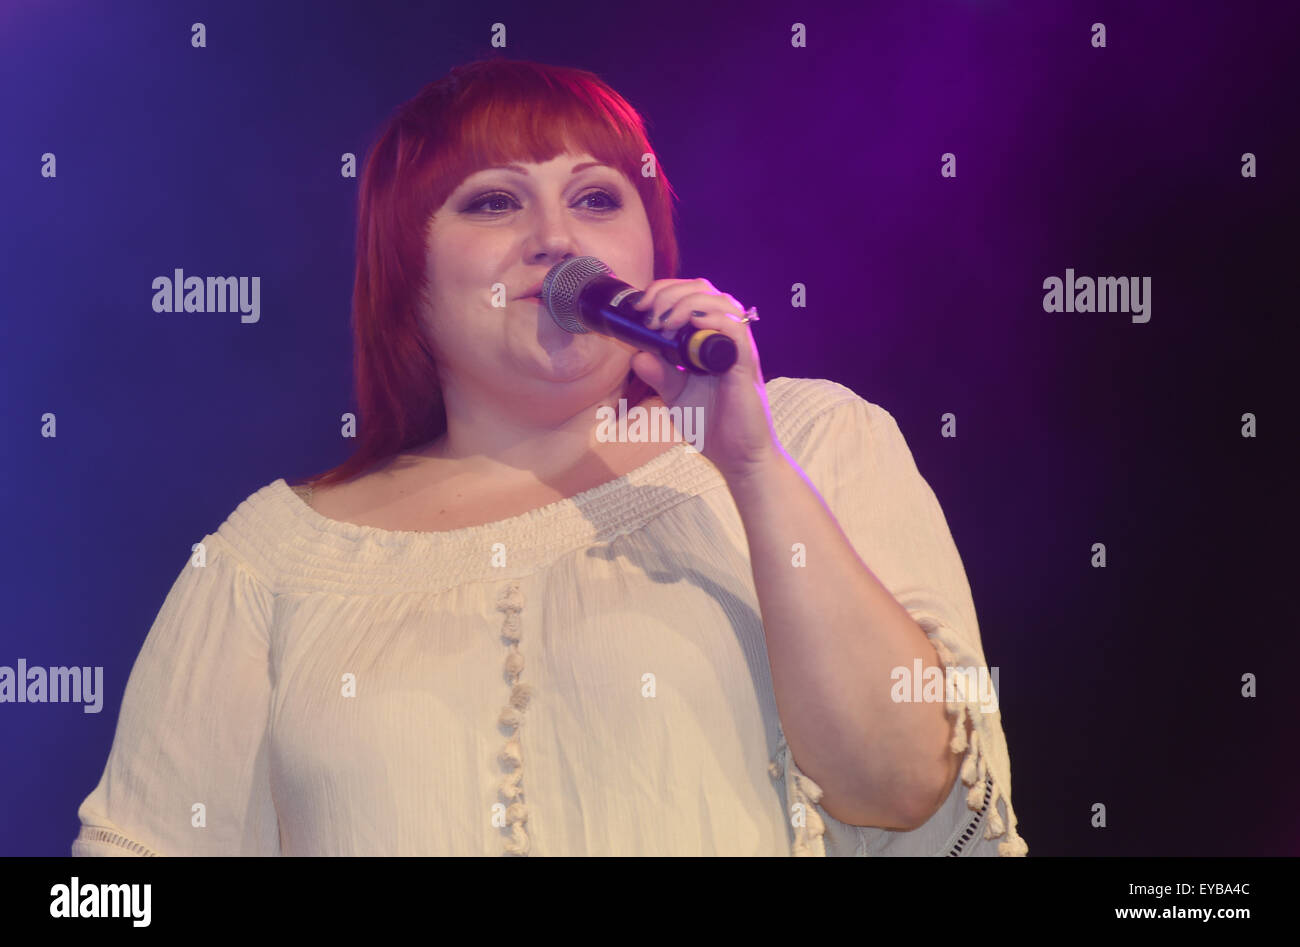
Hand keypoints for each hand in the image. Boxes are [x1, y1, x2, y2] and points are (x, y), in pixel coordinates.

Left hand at [629, 277, 783, 483]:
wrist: (739, 457)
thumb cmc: (713, 424)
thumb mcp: (676, 396)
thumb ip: (658, 374)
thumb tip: (636, 354)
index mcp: (709, 339)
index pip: (691, 295)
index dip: (664, 291)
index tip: (640, 308)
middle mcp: (725, 338)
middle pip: (704, 289)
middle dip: (670, 292)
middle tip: (649, 313)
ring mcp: (738, 348)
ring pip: (721, 301)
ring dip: (687, 303)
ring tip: (664, 322)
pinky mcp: (746, 364)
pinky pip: (734, 328)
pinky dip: (711, 320)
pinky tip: (690, 326)